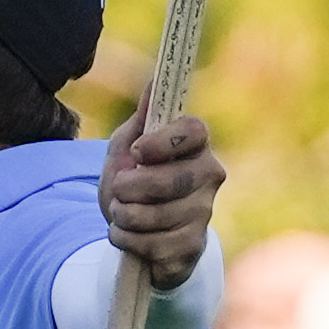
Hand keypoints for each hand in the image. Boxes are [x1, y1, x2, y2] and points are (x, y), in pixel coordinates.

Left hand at [103, 96, 223, 290]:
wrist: (135, 232)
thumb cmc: (135, 182)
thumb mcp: (127, 147)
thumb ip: (140, 119)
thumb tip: (154, 81)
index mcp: (196, 144)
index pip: (194, 131)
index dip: (162, 143)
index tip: (137, 152)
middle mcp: (209, 175)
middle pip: (172, 180)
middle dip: (131, 188)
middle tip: (119, 190)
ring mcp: (204, 213)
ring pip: (158, 216)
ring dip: (124, 216)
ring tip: (120, 212)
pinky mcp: (193, 246)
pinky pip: (154, 244)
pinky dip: (127, 240)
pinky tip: (126, 235)